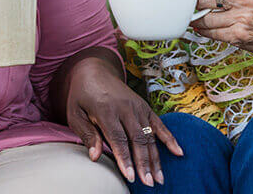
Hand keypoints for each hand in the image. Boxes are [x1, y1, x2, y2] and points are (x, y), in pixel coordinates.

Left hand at [65, 58, 182, 186]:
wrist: (94, 70)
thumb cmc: (81, 96)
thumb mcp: (75, 113)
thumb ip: (86, 134)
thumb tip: (94, 157)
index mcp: (106, 110)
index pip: (118, 138)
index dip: (125, 159)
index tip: (131, 177)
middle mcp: (125, 108)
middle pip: (137, 139)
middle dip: (144, 163)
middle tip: (148, 183)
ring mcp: (137, 106)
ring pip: (149, 135)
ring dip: (156, 158)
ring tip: (159, 178)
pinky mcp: (145, 106)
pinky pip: (159, 124)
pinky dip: (169, 138)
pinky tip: (178, 153)